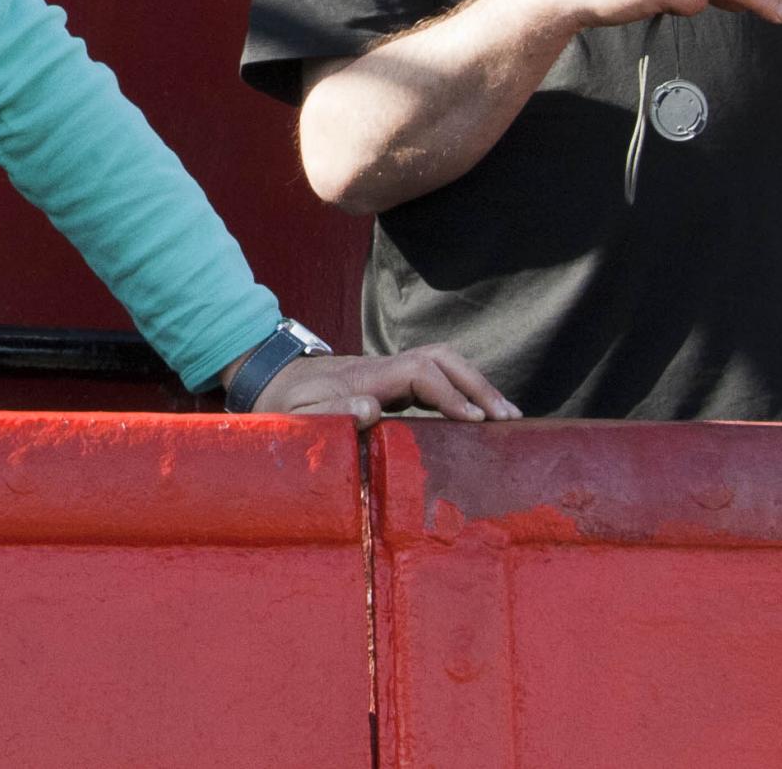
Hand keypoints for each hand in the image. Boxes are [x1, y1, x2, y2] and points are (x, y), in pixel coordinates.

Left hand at [249, 346, 521, 427]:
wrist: (272, 380)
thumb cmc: (286, 404)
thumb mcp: (300, 414)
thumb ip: (333, 411)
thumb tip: (371, 411)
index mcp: (368, 376)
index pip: (421, 373)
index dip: (450, 394)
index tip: (475, 422)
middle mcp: (385, 368)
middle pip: (443, 359)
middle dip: (478, 384)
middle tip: (509, 417)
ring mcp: (390, 371)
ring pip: (444, 363)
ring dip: (476, 384)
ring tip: (507, 416)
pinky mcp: (392, 381)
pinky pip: (435, 377)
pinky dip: (462, 390)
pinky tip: (479, 414)